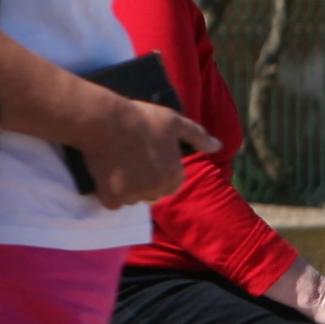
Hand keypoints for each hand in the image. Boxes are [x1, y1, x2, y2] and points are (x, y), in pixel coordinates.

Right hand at [75, 88, 217, 208]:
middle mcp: (158, 189)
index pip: (172, 185)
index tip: (147, 159)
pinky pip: (112, 203)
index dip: (159, 173)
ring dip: (126, 189)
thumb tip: (219, 146)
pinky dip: (109, 193)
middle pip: (152, 194)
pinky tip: (106, 175)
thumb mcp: (176, 123)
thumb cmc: (143, 120)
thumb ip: (198, 136)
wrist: (107, 122)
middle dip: (144, 183)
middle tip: (131, 162)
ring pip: (132, 198)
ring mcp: (135, 195)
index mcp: (175, 176)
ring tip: (117, 166)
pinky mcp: (113, 197)